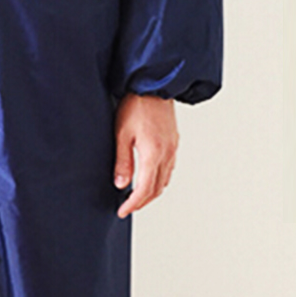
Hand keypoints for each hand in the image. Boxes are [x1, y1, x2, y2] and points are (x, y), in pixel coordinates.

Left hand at [113, 93, 178, 217]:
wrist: (153, 84)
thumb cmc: (135, 105)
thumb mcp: (122, 134)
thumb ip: (122, 161)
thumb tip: (121, 184)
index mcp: (153, 153)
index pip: (144, 189)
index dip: (133, 204)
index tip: (122, 211)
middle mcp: (167, 153)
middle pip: (157, 189)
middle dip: (142, 202)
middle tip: (128, 207)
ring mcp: (173, 147)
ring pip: (165, 180)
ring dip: (152, 192)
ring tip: (136, 196)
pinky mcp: (174, 141)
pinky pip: (169, 168)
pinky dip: (160, 179)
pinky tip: (150, 177)